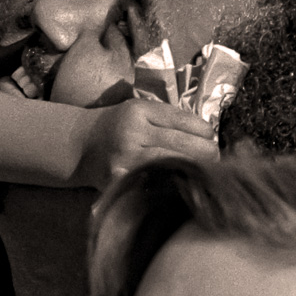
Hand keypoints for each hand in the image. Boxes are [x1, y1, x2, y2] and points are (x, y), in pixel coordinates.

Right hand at [75, 98, 217, 188]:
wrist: (79, 145)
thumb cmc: (118, 126)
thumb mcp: (139, 111)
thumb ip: (169, 119)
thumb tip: (210, 135)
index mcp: (139, 110)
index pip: (184, 120)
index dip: (205, 131)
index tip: (212, 138)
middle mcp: (132, 132)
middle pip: (183, 144)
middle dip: (207, 153)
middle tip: (216, 159)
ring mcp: (126, 158)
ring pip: (173, 164)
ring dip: (195, 169)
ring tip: (206, 173)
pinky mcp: (121, 180)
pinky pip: (156, 182)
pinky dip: (173, 184)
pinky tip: (184, 185)